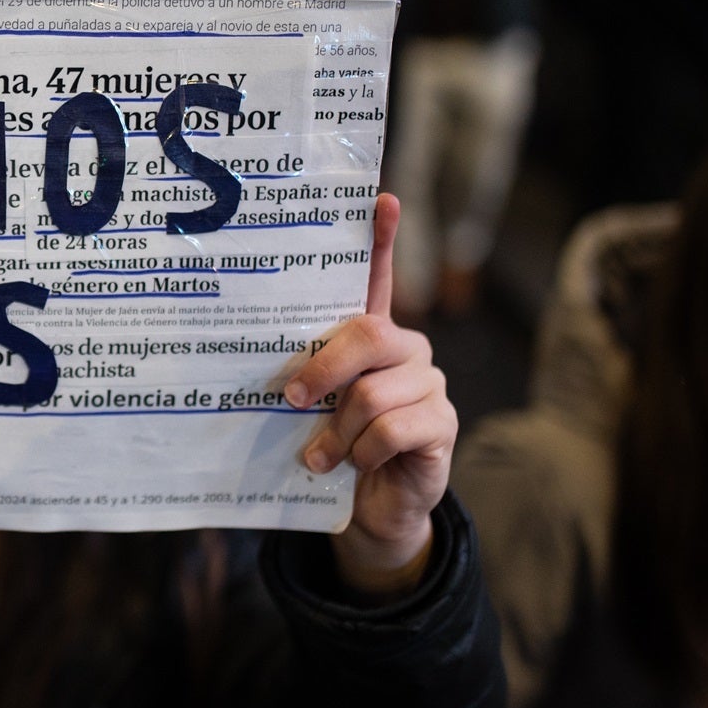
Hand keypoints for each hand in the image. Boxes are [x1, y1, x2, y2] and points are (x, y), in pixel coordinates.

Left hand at [285, 195, 455, 600]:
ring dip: (337, 433)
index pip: (377, 277)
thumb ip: (300, 380)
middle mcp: (405, 349)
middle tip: (294, 400)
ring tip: (320, 456)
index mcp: (371, 336)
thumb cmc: (332, 449)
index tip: (380, 198)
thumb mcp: (310, 410)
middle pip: (367, 334)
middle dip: (323, 370)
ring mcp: (429, 384)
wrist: (368, 510)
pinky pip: (394, 428)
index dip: (380, 239)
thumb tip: (264, 373)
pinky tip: (354, 466)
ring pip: (373, 392)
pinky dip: (363, 452)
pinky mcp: (442, 424)